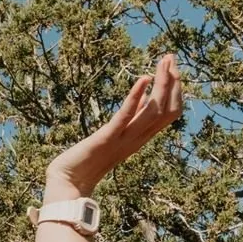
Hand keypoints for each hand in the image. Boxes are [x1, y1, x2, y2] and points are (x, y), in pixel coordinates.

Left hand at [46, 52, 182, 196]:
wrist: (67, 184)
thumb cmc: (88, 159)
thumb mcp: (116, 134)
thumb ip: (132, 117)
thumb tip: (145, 97)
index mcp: (141, 138)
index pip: (170, 113)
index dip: (175, 90)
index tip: (172, 67)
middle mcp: (137, 139)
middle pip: (168, 110)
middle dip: (172, 82)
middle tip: (170, 58)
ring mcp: (123, 139)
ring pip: (154, 111)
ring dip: (161, 84)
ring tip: (163, 62)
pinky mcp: (106, 138)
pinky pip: (126, 116)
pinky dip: (136, 97)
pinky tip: (143, 79)